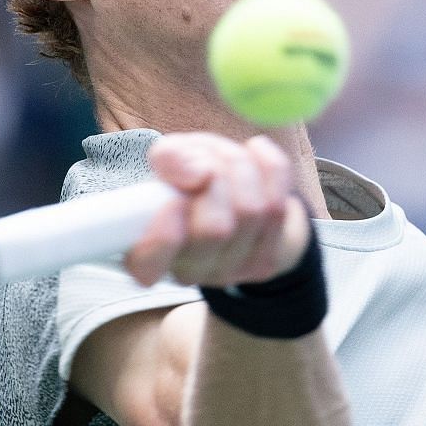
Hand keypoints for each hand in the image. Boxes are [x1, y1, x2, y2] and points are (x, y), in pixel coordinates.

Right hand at [125, 133, 309, 287]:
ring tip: (229, 158)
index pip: (148, 265)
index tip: (173, 201)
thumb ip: (170, 158)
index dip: (164, 235)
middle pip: (214, 229)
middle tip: (207, 165)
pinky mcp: (264, 264)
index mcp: (146, 253)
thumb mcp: (171, 157)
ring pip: (251, 212)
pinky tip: (256, 154)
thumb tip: (196, 173)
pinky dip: (270, 166)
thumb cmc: (192, 179)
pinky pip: (278, 205)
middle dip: (215, 177)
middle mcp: (186, 272)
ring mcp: (229, 272)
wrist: (235, 195)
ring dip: (241, 168)